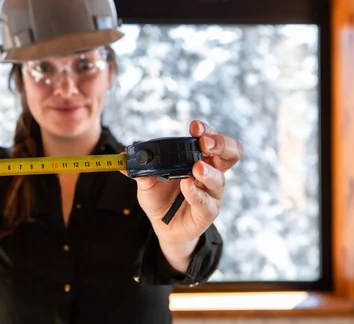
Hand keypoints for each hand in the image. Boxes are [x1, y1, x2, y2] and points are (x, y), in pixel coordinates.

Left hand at [128, 120, 242, 244]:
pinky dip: (196, 193)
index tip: (194, 127)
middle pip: (230, 153)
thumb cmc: (160, 198)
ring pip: (220, 179)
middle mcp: (210, 173)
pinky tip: (187, 186)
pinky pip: (206, 202)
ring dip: (208, 171)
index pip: (211, 139)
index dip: (206, 131)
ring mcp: (211, 193)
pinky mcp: (208, 212)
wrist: (162, 226)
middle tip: (205, 143)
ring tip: (196, 168)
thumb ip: (139, 169)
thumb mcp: (146, 181)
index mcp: (199, 158)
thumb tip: (123, 157)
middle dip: (220, 144)